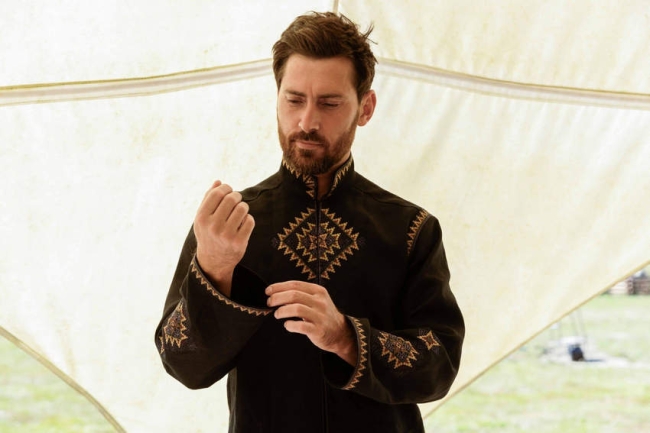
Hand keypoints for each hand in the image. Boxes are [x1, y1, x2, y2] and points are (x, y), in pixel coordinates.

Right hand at [194, 180, 254, 295]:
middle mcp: (213, 226)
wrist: (214, 261)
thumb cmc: (208, 234)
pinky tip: (243, 223)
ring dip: (243, 207)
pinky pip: (250, 221)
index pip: (217, 194)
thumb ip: (208, 199)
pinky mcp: (239, 242)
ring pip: (242, 208)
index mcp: (201, 218)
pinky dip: (248, 219)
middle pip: (231, 199)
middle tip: (237, 200)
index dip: (226, 188)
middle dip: (236, 196)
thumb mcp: (202, 218)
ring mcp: (226, 235)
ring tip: (240, 212)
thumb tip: (218, 182)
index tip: (229, 190)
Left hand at [266, 281, 356, 365]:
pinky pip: (300, 326)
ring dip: (282, 311)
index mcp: (318, 291)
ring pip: (296, 308)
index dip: (279, 287)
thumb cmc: (322, 315)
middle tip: (269, 303)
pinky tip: (287, 325)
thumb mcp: (316, 300)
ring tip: (277, 314)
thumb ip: (300, 295)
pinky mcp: (318, 330)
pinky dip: (290, 325)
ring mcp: (320, 316)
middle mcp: (320, 302)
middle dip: (277, 298)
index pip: (295, 284)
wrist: (340, 332)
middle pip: (294, 295)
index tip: (268, 291)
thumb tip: (277, 293)